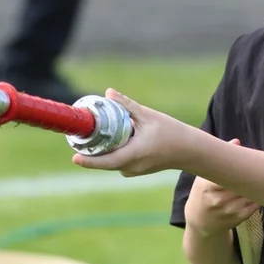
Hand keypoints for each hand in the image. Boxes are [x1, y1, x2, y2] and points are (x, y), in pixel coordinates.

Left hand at [70, 88, 193, 176]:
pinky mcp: (136, 170)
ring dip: (102, 152)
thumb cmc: (171, 131)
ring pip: (112, 162)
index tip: (74, 158)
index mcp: (135, 153)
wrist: (188, 150)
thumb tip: (108, 93)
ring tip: (91, 138)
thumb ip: (126, 105)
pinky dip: (112, 153)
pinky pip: (118, 162)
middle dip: (91, 152)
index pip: (108, 161)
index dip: (90, 161)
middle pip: (105, 161)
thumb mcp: (148, 115)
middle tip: (78, 139)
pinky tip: (111, 141)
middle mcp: (133, 166)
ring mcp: (135, 171)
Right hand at [183, 142, 260, 236]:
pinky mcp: (238, 218)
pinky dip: (258, 196)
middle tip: (259, 165)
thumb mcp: (204, 177)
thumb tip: (236, 142)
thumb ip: (218, 159)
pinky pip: (255, 204)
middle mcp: (217, 200)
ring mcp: (228, 211)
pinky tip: (257, 190)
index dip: (239, 166)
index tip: (246, 159)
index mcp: (207, 187)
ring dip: (256, 185)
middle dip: (251, 174)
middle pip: (241, 183)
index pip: (226, 174)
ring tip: (261, 176)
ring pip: (250, 194)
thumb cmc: (202, 193)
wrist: (199, 222)